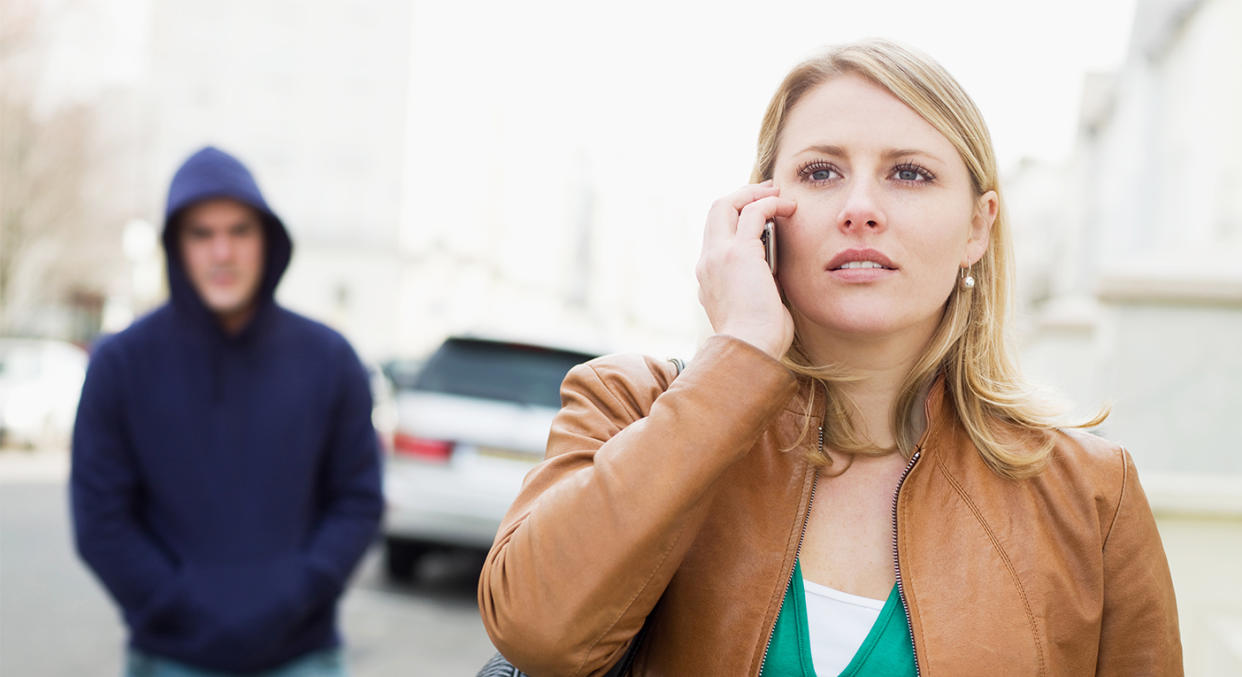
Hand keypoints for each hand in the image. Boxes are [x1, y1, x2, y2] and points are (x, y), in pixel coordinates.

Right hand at [696, 181, 796, 358]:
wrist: (750, 349)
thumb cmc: (759, 339)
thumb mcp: (755, 307)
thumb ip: (759, 286)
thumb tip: (775, 275)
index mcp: (709, 277)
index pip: (716, 235)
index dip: (736, 218)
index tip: (761, 214)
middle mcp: (707, 262)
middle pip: (714, 212)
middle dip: (741, 196)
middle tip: (768, 192)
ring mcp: (718, 256)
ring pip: (725, 204)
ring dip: (754, 193)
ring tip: (779, 194)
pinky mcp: (738, 253)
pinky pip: (752, 213)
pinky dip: (770, 203)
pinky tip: (788, 206)